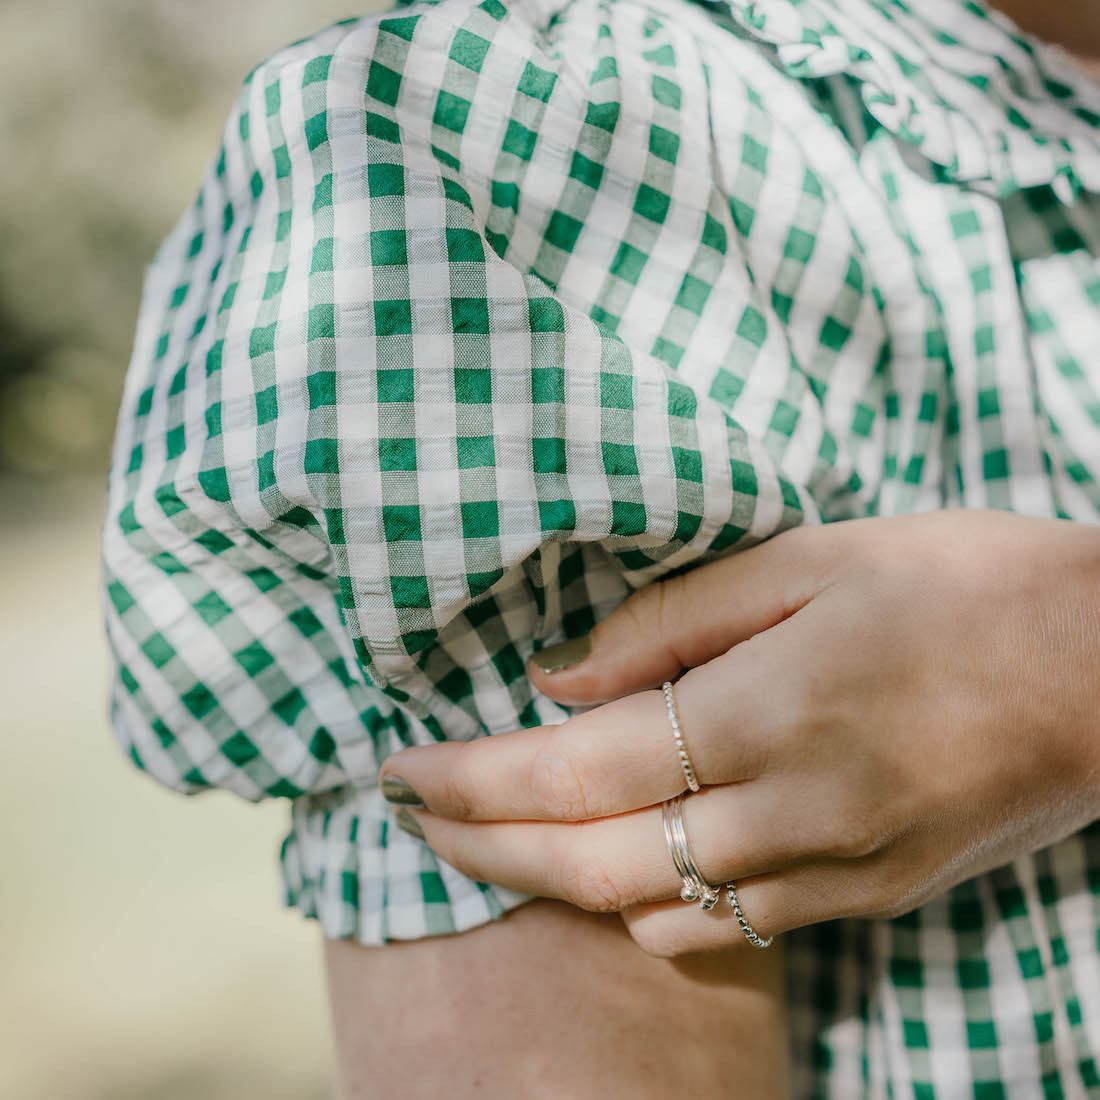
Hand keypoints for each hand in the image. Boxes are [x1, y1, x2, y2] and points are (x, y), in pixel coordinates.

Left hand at [378, 510, 1099, 956]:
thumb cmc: (958, 585)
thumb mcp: (808, 559)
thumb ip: (670, 620)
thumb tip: (560, 677)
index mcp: (763, 710)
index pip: (570, 770)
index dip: (470, 780)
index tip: (399, 772)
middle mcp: (785, 811)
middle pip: (585, 860)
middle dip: (477, 846)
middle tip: (408, 818)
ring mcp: (827, 872)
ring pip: (644, 911)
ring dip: (547, 880)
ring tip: (489, 835)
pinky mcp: (864, 898)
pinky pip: (722, 928)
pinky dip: (641, 905)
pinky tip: (613, 861)